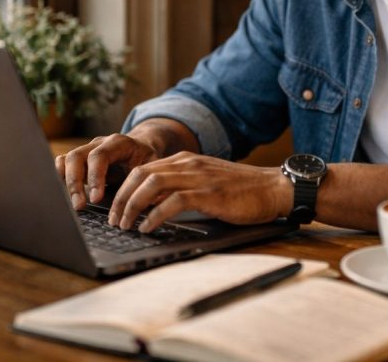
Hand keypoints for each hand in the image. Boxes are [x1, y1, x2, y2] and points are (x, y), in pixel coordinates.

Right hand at [55, 133, 160, 209]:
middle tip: (79, 205)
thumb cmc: (146, 159)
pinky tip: (64, 196)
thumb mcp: (153, 165)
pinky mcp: (79, 160)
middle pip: (77, 156)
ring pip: (66, 160)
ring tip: (72, 205)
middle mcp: (98, 143)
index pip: (99, 155)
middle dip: (75, 182)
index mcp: (118, 143)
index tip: (96, 198)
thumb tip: (152, 199)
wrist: (140, 147)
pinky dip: (60, 178)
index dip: (95, 177)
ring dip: (66, 183)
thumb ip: (150, 179)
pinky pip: (62, 164)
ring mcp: (86, 150)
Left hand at [108, 152, 292, 232]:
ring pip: (151, 184)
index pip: (143, 169)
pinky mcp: (208, 193)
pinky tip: (148, 227)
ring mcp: (198, 177)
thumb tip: (155, 206)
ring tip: (125, 225)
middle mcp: (188, 164)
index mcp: (186, 160)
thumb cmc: (243, 191)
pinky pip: (172, 201)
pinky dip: (155, 215)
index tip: (115, 208)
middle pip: (140, 174)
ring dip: (132, 206)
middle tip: (113, 219)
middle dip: (121, 198)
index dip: (124, 189)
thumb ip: (182, 187)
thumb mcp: (207, 183)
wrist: (274, 188)